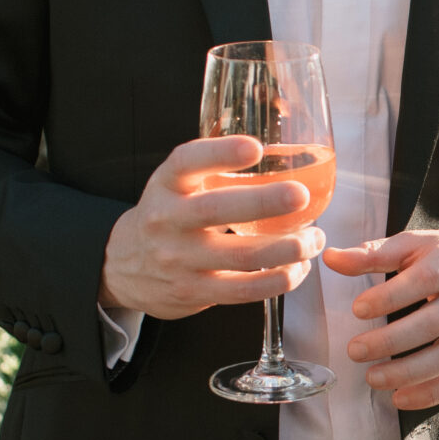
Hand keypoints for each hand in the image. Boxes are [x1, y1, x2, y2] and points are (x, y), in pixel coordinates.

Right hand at [99, 136, 325, 318]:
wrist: (124, 267)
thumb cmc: (167, 217)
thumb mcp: (175, 186)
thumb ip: (212, 170)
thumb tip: (280, 153)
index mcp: (166, 185)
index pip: (187, 162)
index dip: (220, 153)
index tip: (255, 148)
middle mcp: (167, 220)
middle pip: (216, 210)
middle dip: (264, 202)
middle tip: (301, 195)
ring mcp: (179, 259)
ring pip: (240, 256)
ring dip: (286, 248)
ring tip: (314, 238)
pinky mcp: (195, 291)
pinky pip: (244, 289)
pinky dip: (278, 280)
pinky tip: (298, 269)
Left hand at [321, 231, 438, 411]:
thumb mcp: (417, 245)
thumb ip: (373, 253)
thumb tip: (330, 258)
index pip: (425, 279)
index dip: (391, 296)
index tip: (358, 309)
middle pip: (435, 322)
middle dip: (392, 340)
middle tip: (355, 351)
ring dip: (410, 372)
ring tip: (373, 378)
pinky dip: (431, 393)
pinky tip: (400, 398)